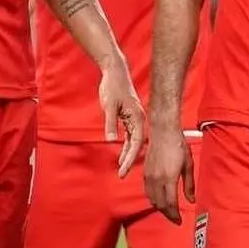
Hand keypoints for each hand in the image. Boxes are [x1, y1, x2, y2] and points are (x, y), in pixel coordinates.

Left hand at [98, 62, 145, 176]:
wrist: (115, 72)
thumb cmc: (113, 87)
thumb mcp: (109, 106)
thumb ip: (110, 124)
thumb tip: (111, 141)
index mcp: (138, 118)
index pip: (136, 143)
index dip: (130, 158)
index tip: (123, 170)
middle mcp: (139, 120)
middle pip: (136, 144)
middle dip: (130, 160)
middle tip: (122, 175)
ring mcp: (134, 118)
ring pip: (134, 141)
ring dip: (128, 154)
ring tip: (122, 168)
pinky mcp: (129, 116)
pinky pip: (130, 135)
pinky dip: (126, 146)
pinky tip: (121, 153)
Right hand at [144, 127, 194, 224]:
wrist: (163, 132)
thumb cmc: (179, 146)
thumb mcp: (188, 165)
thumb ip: (189, 185)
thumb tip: (191, 201)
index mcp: (169, 179)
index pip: (170, 204)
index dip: (174, 215)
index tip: (180, 221)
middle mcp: (156, 180)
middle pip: (160, 205)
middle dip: (168, 214)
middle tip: (175, 219)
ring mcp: (149, 177)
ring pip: (152, 200)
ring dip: (160, 208)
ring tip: (169, 212)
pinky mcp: (145, 173)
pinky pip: (147, 192)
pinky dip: (153, 200)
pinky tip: (159, 200)